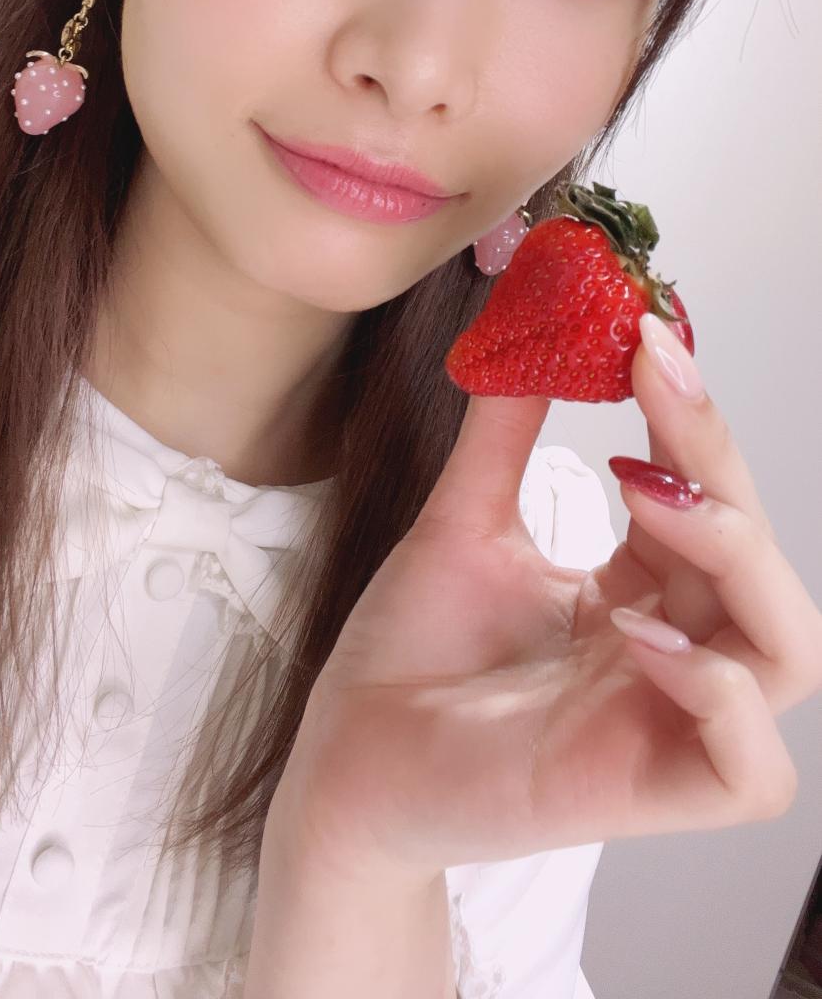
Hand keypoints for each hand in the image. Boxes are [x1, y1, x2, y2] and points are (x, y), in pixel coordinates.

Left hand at [280, 325, 821, 884]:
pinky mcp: (647, 796)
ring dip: (736, 558)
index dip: (694, 420)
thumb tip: (530, 321)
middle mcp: (671, 654)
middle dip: (719, 466)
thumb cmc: (407, 654)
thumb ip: (505, 433)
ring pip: (788, 650)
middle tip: (652, 386)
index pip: (709, 500)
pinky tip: (639, 636)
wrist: (341, 755)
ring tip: (645, 499)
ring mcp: (664, 727)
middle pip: (762, 562)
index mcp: (642, 592)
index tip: (646, 335)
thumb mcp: (464, 522)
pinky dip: (719, 692)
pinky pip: (752, 768)